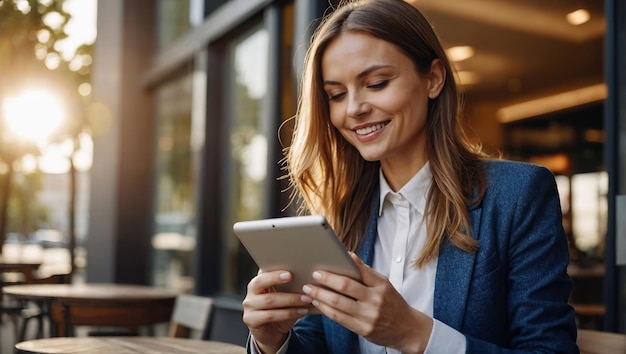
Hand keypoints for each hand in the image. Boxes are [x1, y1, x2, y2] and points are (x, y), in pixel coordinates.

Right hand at [242, 270, 311, 352]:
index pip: (263, 270)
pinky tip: (301, 312)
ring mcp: (249, 305)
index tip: (290, 271)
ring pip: (269, 300)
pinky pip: (270, 315)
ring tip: (306, 299)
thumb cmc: (279, 310)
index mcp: (259, 280)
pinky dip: (288, 313)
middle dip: (278, 280)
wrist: (271, 332)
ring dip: (290, 299)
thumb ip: (290, 287)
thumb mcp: (285, 296)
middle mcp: (251, 291)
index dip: (274, 270)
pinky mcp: (251, 319)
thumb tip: (307, 280)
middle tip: (297, 281)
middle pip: (261, 282)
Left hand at [302, 253, 432, 353]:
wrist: (407, 329)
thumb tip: (350, 256)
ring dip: (321, 296)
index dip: (339, 269)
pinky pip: (340, 318)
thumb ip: (366, 272)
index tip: (322, 266)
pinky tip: (318, 304)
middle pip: (346, 287)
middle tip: (313, 276)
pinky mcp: (363, 329)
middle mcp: (375, 300)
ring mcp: (369, 315)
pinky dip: (326, 310)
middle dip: (326, 280)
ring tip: (309, 291)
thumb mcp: (385, 284)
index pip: (358, 272)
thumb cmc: (392, 303)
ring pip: (339, 304)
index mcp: (381, 285)